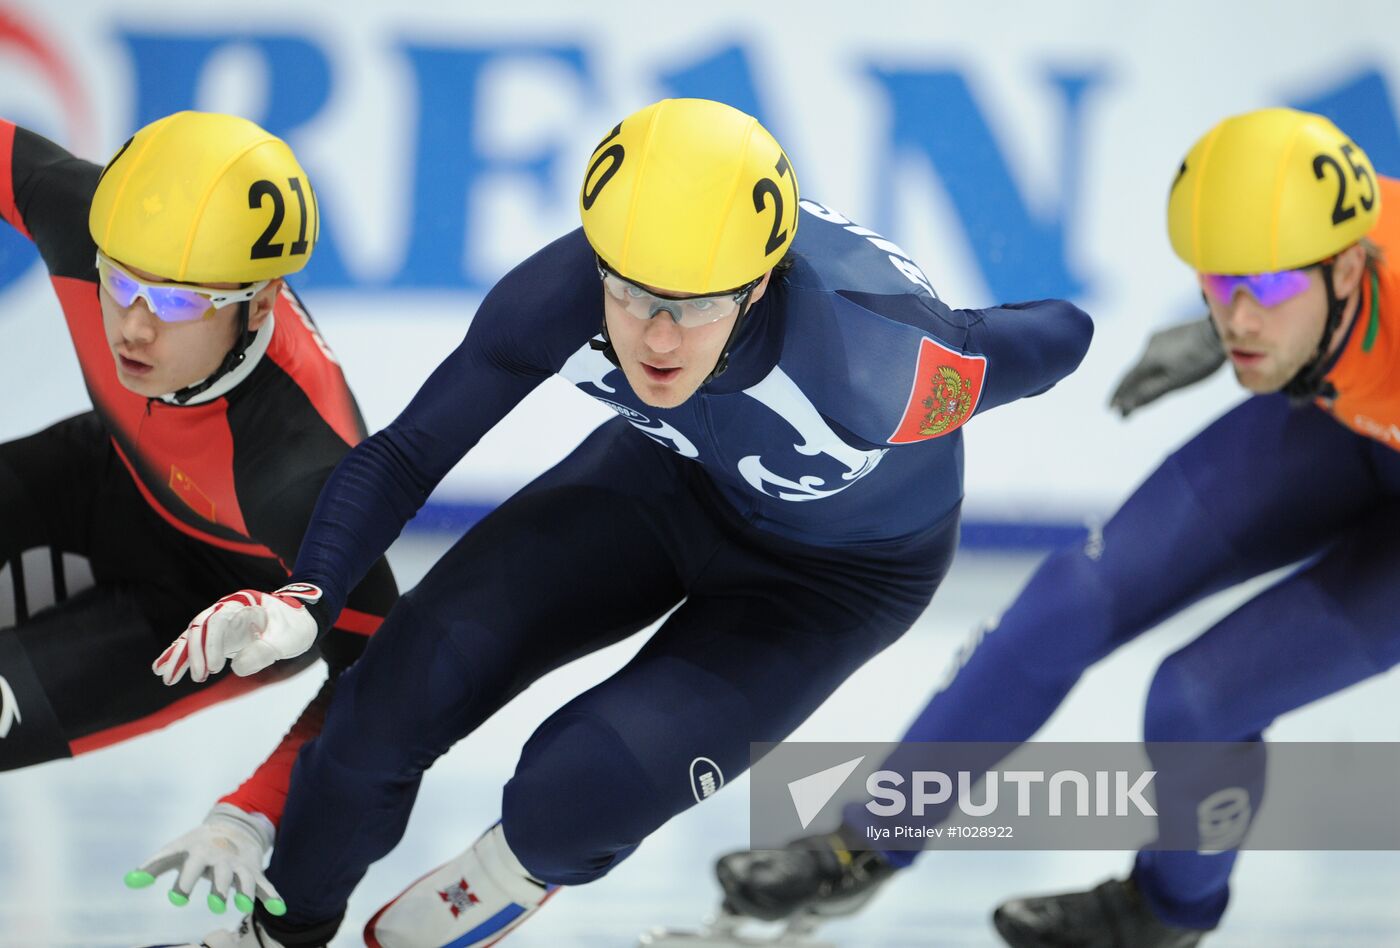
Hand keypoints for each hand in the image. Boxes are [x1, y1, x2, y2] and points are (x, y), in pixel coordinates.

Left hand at [124, 803, 286, 915]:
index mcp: (200, 851)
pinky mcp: (254, 872)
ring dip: (246, 893)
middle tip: (216, 906)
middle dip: (220, 889)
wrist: (233, 826)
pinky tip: (279, 909)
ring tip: (243, 906)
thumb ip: (153, 867)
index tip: (176, 900)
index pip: (191, 866)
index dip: (184, 883)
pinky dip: (272, 896)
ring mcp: (240, 865)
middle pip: (221, 874)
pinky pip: (265, 885)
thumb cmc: (196, 846)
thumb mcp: (176, 851)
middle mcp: (222, 858)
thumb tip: (129, 882)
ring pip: (245, 880)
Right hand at [154, 583, 322, 684]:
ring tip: (164, 676)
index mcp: (244, 604)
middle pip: (200, 628)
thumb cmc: (296, 626)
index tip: (214, 669)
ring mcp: (223, 621)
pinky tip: (165, 668)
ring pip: (193, 636)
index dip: (211, 645)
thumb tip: (236, 667)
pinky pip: (196, 643)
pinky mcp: (221, 634)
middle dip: (191, 654)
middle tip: (192, 678)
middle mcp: (229, 609)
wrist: (302, 618)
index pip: (218, 621)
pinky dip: (182, 655)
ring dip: (179, 656)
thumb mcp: (288, 640)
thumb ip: (264, 651)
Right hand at [1108, 316, 1224, 417]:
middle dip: (1130, 390)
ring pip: (1146, 362)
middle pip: (1135, 371)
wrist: (1221, 330)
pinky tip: (1160, 372)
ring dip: (1142, 378)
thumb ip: (1150, 394)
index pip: (1126, 380)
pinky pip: (1156, 354)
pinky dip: (1154, 367)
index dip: (1117, 396)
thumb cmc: (1200, 360)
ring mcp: (1160, 337)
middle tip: (1124, 407)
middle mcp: (1148, 345)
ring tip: (1142, 392)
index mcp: (1147, 359)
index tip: (1110, 409)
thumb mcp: (1175, 382)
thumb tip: (1127, 407)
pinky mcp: (1171, 333)